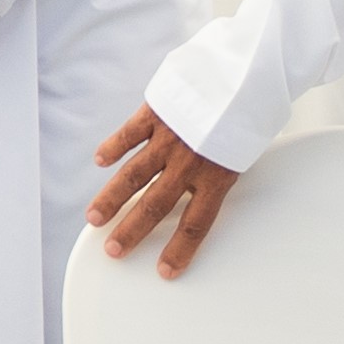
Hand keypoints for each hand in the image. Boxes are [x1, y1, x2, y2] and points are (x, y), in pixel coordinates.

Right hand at [83, 101, 240, 274]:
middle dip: (131, 232)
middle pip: (154, 206)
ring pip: (132, 176)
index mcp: (216, 176)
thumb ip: (222, 167)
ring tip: (94, 219)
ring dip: (111, 199)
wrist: (242, 71)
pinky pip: (129, 134)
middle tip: (113, 251)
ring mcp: (168, 140)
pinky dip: (113, 147)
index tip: (165, 271)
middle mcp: (188, 163)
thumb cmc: (249, 109)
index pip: (195, 224)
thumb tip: (208, 181)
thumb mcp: (245, 148)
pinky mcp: (155, 113)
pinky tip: (100, 161)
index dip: (180, 250)